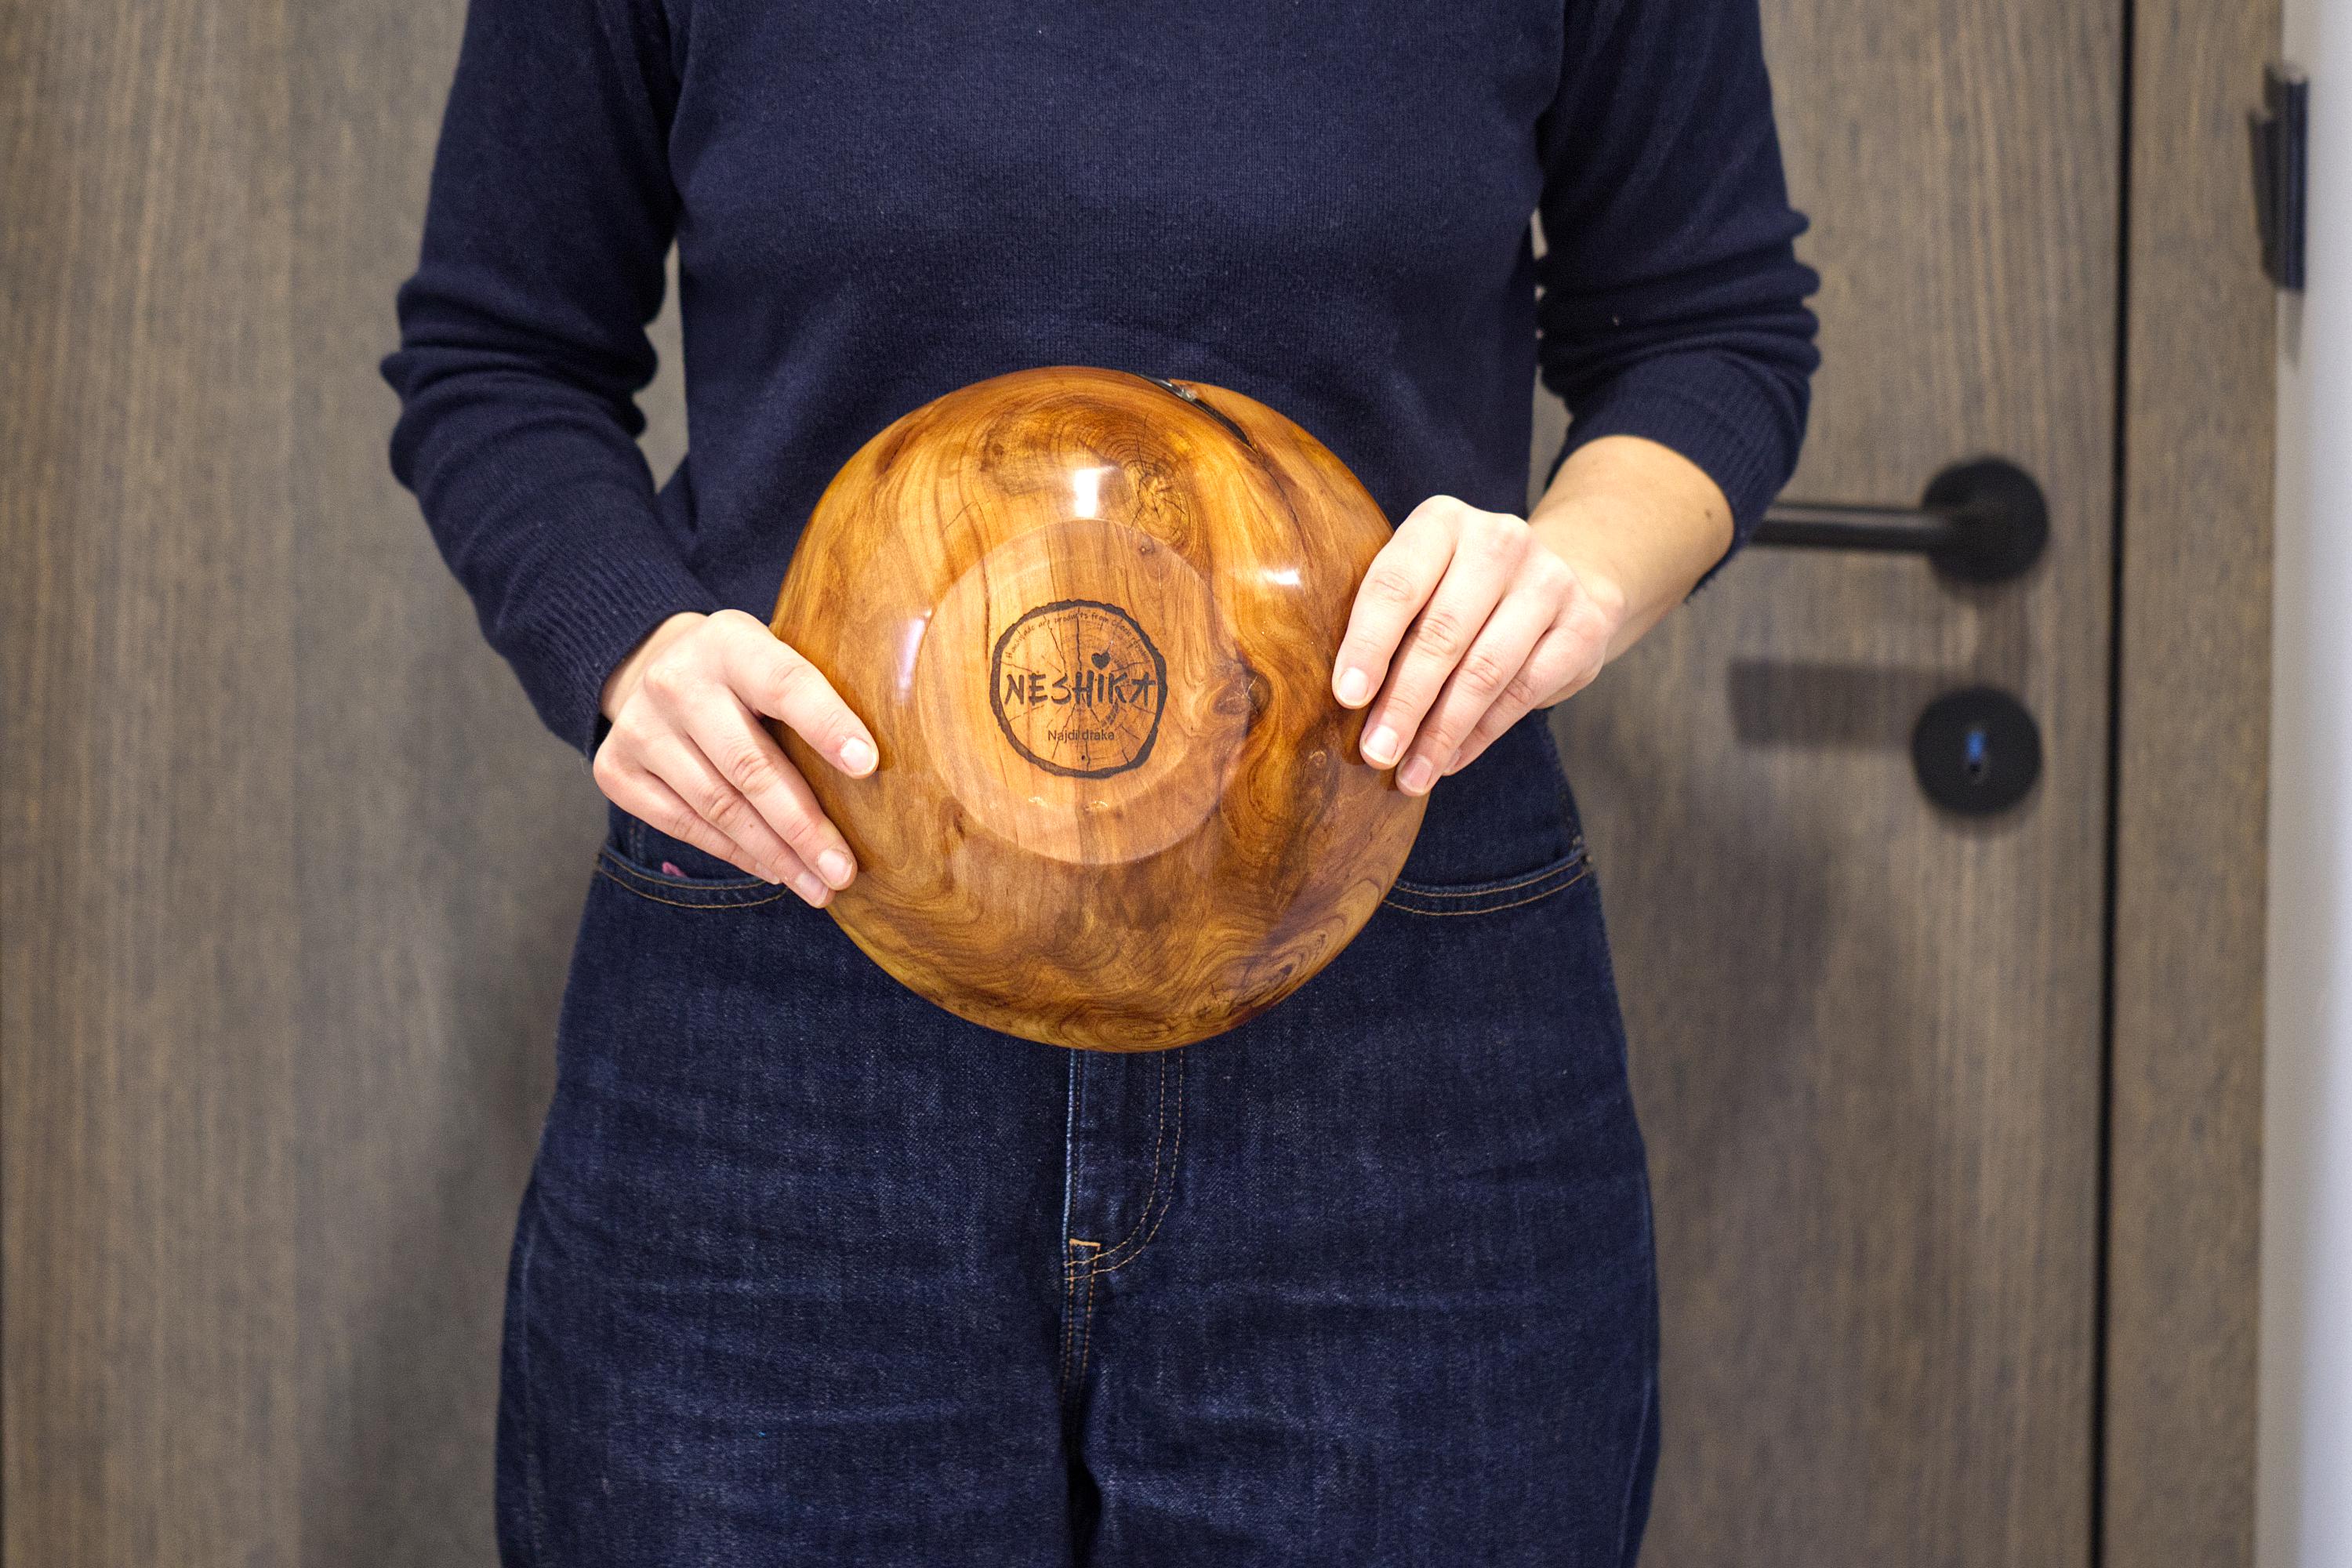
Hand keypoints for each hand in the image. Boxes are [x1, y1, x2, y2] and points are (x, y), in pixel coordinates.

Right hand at [592, 609, 877, 906]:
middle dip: (804, 826)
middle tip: (844, 870)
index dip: (827, 724)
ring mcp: (639, 727)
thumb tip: (879, 771)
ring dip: (776, 855)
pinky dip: (736, 853)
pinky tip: (775, 871)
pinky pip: (685, 825)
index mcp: (730, 641)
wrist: (655, 668)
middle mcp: (676, 681)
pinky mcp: (616, 768)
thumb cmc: (745, 676)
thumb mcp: (777, 657)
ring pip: (719, 807)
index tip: (867, 766)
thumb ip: (817, 695)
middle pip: (750, 765)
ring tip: (819, 885)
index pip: (785, 683)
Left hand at [1331, 496, 1627, 794]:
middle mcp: (1499, 541)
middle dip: (1404, 702)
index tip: (1347, 697)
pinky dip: (1481, 734)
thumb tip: (1344, 703)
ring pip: (1485, 670)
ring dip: (1441, 731)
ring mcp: (1548, 581)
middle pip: (1442, 633)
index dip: (1368, 644)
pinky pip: (1524, 692)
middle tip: (1376, 752)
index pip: (1397, 583)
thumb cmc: (1459, 591)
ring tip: (1410, 774)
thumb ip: (1386, 623)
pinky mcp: (1583, 625)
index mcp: (1441, 522)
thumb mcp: (1422, 582)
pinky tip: (1449, 761)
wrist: (1560, 580)